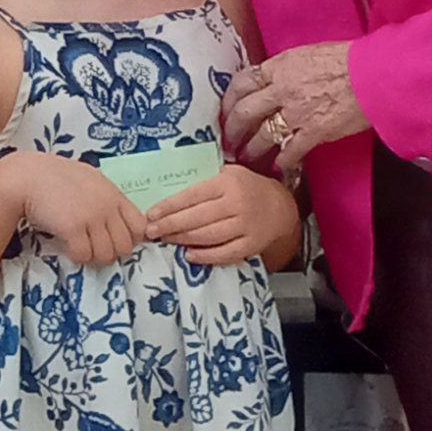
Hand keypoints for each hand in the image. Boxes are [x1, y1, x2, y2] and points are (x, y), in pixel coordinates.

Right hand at [10, 150, 149, 266]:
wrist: (27, 176)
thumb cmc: (54, 177)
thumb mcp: (89, 179)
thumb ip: (105, 197)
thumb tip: (116, 219)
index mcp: (114, 194)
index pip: (139, 226)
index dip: (129, 238)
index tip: (113, 239)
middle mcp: (107, 206)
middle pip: (126, 245)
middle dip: (111, 251)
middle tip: (93, 247)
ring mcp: (92, 217)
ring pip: (106, 255)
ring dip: (93, 256)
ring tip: (80, 247)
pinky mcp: (73, 228)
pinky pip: (84, 255)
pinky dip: (76, 255)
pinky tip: (67, 245)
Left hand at [144, 165, 299, 266]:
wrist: (281, 207)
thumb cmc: (247, 187)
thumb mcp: (228, 173)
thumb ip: (204, 180)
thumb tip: (169, 189)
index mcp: (227, 183)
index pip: (192, 195)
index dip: (169, 206)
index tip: (151, 214)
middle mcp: (236, 204)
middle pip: (197, 218)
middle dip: (170, 226)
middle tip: (151, 231)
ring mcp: (245, 226)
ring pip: (208, 236)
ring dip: (182, 240)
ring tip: (165, 240)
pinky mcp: (251, 245)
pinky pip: (224, 254)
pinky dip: (205, 256)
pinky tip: (188, 255)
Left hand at [223, 43, 368, 170]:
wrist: (373, 74)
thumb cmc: (346, 60)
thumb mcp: (307, 55)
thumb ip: (285, 70)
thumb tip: (272, 81)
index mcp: (279, 66)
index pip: (243, 82)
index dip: (229, 99)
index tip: (225, 110)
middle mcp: (281, 89)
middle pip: (244, 111)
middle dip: (232, 129)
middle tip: (227, 141)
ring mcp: (296, 112)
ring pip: (262, 134)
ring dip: (251, 149)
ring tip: (246, 158)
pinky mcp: (314, 132)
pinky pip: (290, 150)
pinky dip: (282, 160)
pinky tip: (278, 167)